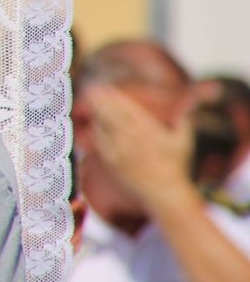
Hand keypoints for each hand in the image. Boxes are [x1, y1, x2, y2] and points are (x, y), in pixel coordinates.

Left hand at [87, 84, 194, 209]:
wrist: (165, 193)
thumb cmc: (177, 167)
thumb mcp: (184, 142)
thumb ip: (185, 121)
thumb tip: (190, 104)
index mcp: (148, 130)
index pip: (127, 108)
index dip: (116, 97)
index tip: (108, 88)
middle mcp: (131, 137)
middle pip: (111, 113)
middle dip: (100, 100)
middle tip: (93, 89)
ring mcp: (119, 149)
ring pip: (103, 126)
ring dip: (97, 113)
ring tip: (91, 101)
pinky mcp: (112, 161)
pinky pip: (100, 142)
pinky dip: (97, 132)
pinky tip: (95, 125)